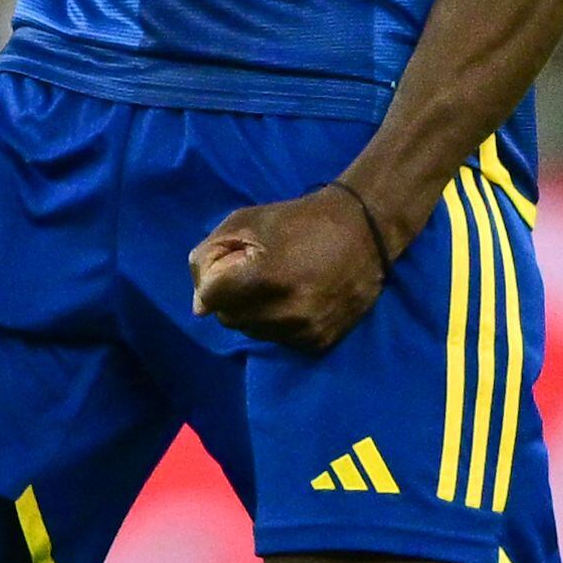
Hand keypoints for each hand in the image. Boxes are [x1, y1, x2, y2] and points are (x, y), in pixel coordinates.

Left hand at [189, 186, 393, 352]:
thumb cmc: (298, 220)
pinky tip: (293, 300)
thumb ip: (211, 255)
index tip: (227, 269)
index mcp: (265, 277)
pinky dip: (278, 324)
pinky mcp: (320, 342)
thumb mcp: (246, 221)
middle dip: (231, 298)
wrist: (363, 231)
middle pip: (229, 318)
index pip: (212, 297)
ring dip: (253, 313)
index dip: (213, 281)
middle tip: (251, 276)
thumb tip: (199, 306)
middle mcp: (285, 311)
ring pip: (253, 332)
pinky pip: (280, 341)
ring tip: (274, 287)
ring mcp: (305, 330)